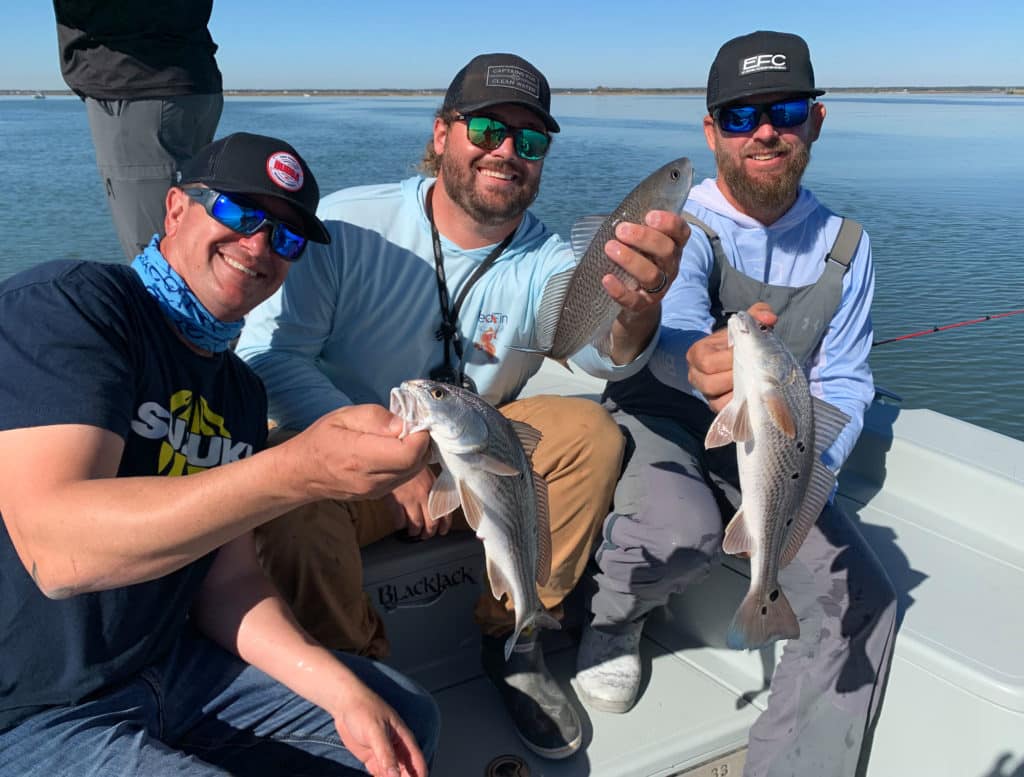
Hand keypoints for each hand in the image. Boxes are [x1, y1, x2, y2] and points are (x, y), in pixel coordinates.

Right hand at [285, 404, 430, 502]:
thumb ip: (375, 418)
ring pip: (414, 471)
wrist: (301, 473)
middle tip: (410, 425)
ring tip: (399, 436)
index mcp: (360, 457)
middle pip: (416, 463)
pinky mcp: (380, 495)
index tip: (414, 421)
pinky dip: (408, 462)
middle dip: (421, 442)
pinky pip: (405, 477)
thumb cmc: (320, 440)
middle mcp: (371, 480)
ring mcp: (376, 491)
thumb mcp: (343, 416)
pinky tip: (393, 449)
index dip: (420, 435)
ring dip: (416, 452)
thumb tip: (403, 425)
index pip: (408, 454)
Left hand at [333, 688, 428, 776]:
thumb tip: (395, 776)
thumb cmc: (364, 709)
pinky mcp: (372, 759)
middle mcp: (397, 749)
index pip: (418, 763)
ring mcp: (384, 755)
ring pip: (393, 775)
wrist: (345, 705)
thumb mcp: (375, 731)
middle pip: (406, 772)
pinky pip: (379, 775)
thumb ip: (386, 754)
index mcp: (404, 740)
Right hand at [385, 467, 453, 538]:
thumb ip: (433, 490)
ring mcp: (410, 499)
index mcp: (434, 489)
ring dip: (414, 532)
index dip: (444, 526)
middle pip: (431, 524)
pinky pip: (399, 521)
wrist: (395, 455)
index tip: (442, 531)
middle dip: (428, 533)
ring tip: (412, 531)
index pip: (445, 513)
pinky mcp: (395, 501)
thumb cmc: (411, 465)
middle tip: (425, 535)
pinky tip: (400, 523)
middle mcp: (424, 496)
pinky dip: (400, 525)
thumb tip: (439, 505)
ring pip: (415, 526)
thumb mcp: (427, 475)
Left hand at [602, 210, 688, 313]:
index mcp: (673, 246)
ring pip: (652, 274)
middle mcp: (670, 266)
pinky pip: (634, 300)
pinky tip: (607, 279)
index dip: (669, 223)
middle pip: (666, 250)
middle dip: (644, 238)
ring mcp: (659, 287)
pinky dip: (620, 290)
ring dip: (631, 260)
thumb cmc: (637, 260)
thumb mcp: (641, 244)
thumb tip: (616, 219)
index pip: (681, 232)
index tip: (649, 216)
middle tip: (621, 230)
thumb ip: (636, 230)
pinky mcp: (643, 304)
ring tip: (610, 248)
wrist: (636, 300)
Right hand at [687, 302, 777, 411]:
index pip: (709, 361)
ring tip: (755, 384)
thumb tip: (770, 319)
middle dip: (736, 378)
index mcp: (697, 353)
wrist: (732, 357)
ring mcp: (704, 393)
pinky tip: (752, 396)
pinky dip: (739, 406)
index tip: (750, 355)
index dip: (731, 360)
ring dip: (738, 393)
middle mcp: (695, 375)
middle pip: (710, 383)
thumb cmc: (737, 341)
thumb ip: (757, 315)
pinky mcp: (715, 405)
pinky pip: (724, 411)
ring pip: (715, 400)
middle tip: (755, 372)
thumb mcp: (745, 325)